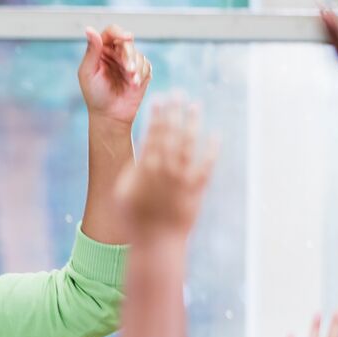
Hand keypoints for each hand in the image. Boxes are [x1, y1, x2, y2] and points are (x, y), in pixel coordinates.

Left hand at [78, 25, 150, 126]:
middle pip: (127, 43)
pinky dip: (142, 74)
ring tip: (131, 81)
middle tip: (128, 70)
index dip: (119, 32)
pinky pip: (146, 65)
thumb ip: (92, 50)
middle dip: (129, 56)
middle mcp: (115, 53)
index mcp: (100, 50)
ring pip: (138, 54)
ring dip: (136, 67)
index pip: (111, 32)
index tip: (128, 37)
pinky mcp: (141, 71)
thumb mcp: (88, 72)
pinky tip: (134, 85)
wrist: (110, 115)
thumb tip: (89, 29)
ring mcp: (129, 62)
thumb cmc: (95, 94)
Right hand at [114, 97, 216, 239]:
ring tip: (195, 106)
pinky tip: (215, 135)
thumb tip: (139, 149)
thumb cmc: (133, 219)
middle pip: (171, 134)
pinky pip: (206, 166)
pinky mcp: (196, 190)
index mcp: (144, 169)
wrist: (156, 243)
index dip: (156, 115)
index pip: (152, 134)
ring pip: (188, 145)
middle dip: (174, 111)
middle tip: (178, 93)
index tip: (160, 98)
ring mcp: (181, 179)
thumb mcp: (122, 192)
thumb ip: (132, 169)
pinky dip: (211, 150)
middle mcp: (164, 170)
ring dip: (192, 123)